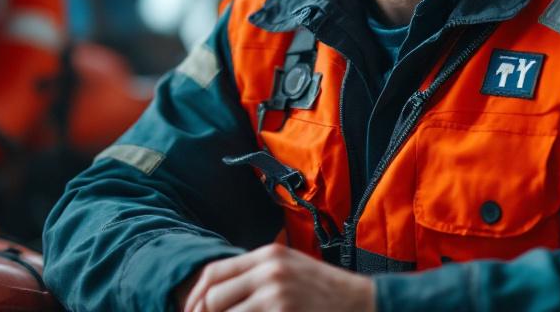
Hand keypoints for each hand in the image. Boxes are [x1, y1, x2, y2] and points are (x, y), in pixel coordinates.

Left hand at [180, 243, 375, 311]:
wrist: (364, 303)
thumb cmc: (326, 292)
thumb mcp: (291, 269)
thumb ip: (258, 274)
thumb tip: (216, 295)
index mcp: (268, 255)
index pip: (214, 272)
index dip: (195, 297)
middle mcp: (269, 271)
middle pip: (213, 297)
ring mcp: (276, 294)